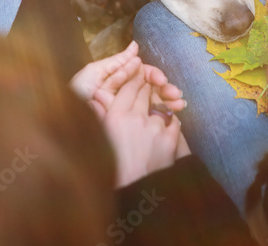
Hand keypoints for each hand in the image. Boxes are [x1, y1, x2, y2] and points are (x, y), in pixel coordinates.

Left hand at [70, 41, 185, 111]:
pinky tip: (174, 114)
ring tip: (180, 104)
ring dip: (169, 102)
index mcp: (117, 83)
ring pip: (154, 104)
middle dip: (166, 89)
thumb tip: (135, 46)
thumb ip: (117, 63)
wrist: (64, 122)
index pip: (142, 76)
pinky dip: (164, 116)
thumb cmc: (74, 96)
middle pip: (152, 89)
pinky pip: (149, 120)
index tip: (162, 80)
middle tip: (176, 94)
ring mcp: (129, 113)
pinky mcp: (130, 128)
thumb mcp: (94, 74)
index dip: (153, 76)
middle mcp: (126, 96)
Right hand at [93, 72, 182, 186]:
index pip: (127, 88)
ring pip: (160, 105)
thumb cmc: (111, 170)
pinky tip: (168, 121)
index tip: (137, 73)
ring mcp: (155, 128)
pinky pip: (174, 121)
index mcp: (115, 117)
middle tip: (149, 80)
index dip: (133, 78)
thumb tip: (93, 100)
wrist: (133, 194)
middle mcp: (136, 118)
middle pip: (144, 93)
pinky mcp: (170, 139)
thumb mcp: (98, 141)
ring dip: (159, 102)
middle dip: (147, 85)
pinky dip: (171, 119)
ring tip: (159, 101)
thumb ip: (97, 118)